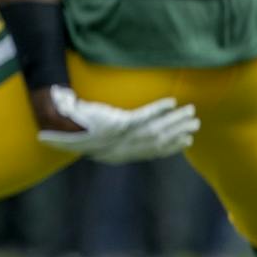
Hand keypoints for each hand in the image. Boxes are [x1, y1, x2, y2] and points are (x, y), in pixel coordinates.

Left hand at [34, 85, 198, 163]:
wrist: (61, 125)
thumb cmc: (74, 131)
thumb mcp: (94, 142)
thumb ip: (109, 144)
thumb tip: (117, 144)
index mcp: (119, 154)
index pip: (151, 152)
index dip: (170, 148)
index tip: (186, 142)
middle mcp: (125, 148)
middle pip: (159, 140)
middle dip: (178, 132)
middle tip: (195, 125)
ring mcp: (124, 136)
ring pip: (157, 128)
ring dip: (175, 120)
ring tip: (190, 112)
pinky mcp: (120, 123)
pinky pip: (144, 115)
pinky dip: (158, 109)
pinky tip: (171, 102)